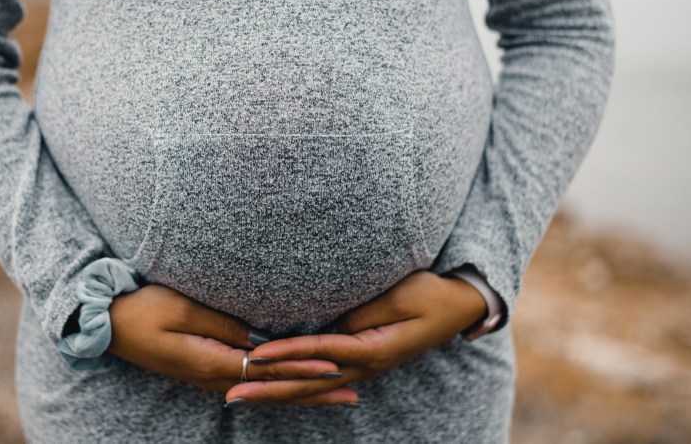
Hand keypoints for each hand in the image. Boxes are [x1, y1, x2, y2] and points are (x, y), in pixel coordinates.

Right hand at [106, 283, 343, 398]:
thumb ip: (222, 324)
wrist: (105, 323)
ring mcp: (207, 377)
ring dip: (298, 392)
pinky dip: (275, 386)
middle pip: (271, 388)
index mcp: (209, 362)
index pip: (268, 367)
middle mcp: (212, 377)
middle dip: (312, 391)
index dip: (302, 367)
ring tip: (332, 396)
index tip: (336, 366)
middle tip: (350, 394)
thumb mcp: (182, 309)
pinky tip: (289, 386)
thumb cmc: (141, 307)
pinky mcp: (203, 369)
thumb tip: (258, 337)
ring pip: (262, 389)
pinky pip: (248, 383)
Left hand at [223, 270, 487, 404]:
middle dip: (268, 389)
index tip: (255, 356)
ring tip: (240, 396)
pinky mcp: (360, 361)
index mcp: (372, 350)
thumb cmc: (430, 294)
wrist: (458, 305)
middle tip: (231, 394)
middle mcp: (364, 366)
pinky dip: (294, 385)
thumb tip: (334, 328)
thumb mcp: (399, 297)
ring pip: (311, 387)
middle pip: (307, 383)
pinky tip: (274, 389)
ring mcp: (362, 367)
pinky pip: (321, 378)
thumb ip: (363, 314)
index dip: (287, 354)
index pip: (320, 353)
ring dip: (274, 392)